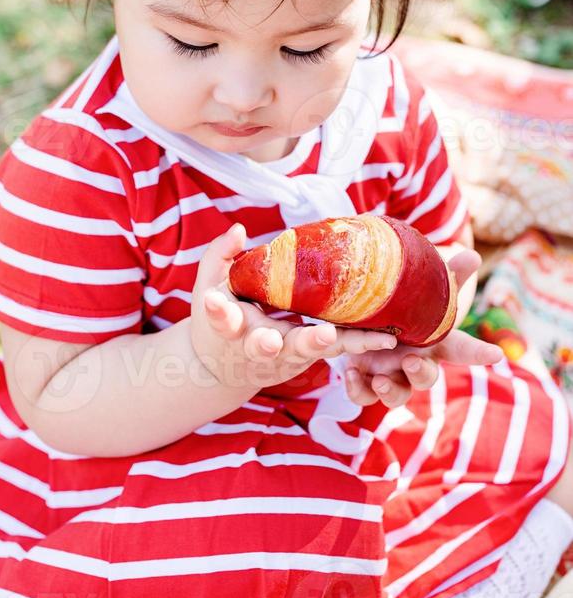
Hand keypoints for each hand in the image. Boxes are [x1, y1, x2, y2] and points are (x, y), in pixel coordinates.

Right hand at [190, 222, 398, 392]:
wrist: (226, 367)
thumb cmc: (222, 314)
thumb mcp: (210, 284)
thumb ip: (221, 255)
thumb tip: (239, 229)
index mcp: (228, 327)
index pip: (220, 318)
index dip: (218, 312)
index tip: (212, 302)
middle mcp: (255, 346)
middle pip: (264, 346)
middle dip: (268, 344)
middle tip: (274, 341)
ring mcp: (284, 356)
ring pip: (308, 352)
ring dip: (327, 345)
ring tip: (349, 338)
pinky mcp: (309, 358)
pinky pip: (335, 350)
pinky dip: (358, 344)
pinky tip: (387, 335)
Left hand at [344, 247, 503, 409]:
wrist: (359, 324)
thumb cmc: (398, 311)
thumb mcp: (416, 294)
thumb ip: (444, 278)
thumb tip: (473, 255)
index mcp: (430, 343)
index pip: (460, 349)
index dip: (478, 353)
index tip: (496, 354)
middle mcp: (413, 363)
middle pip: (427, 378)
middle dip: (422, 374)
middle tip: (411, 362)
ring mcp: (389, 376)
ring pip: (397, 395)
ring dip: (390, 391)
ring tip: (379, 380)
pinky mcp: (363, 382)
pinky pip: (363, 396)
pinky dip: (357, 389)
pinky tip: (350, 374)